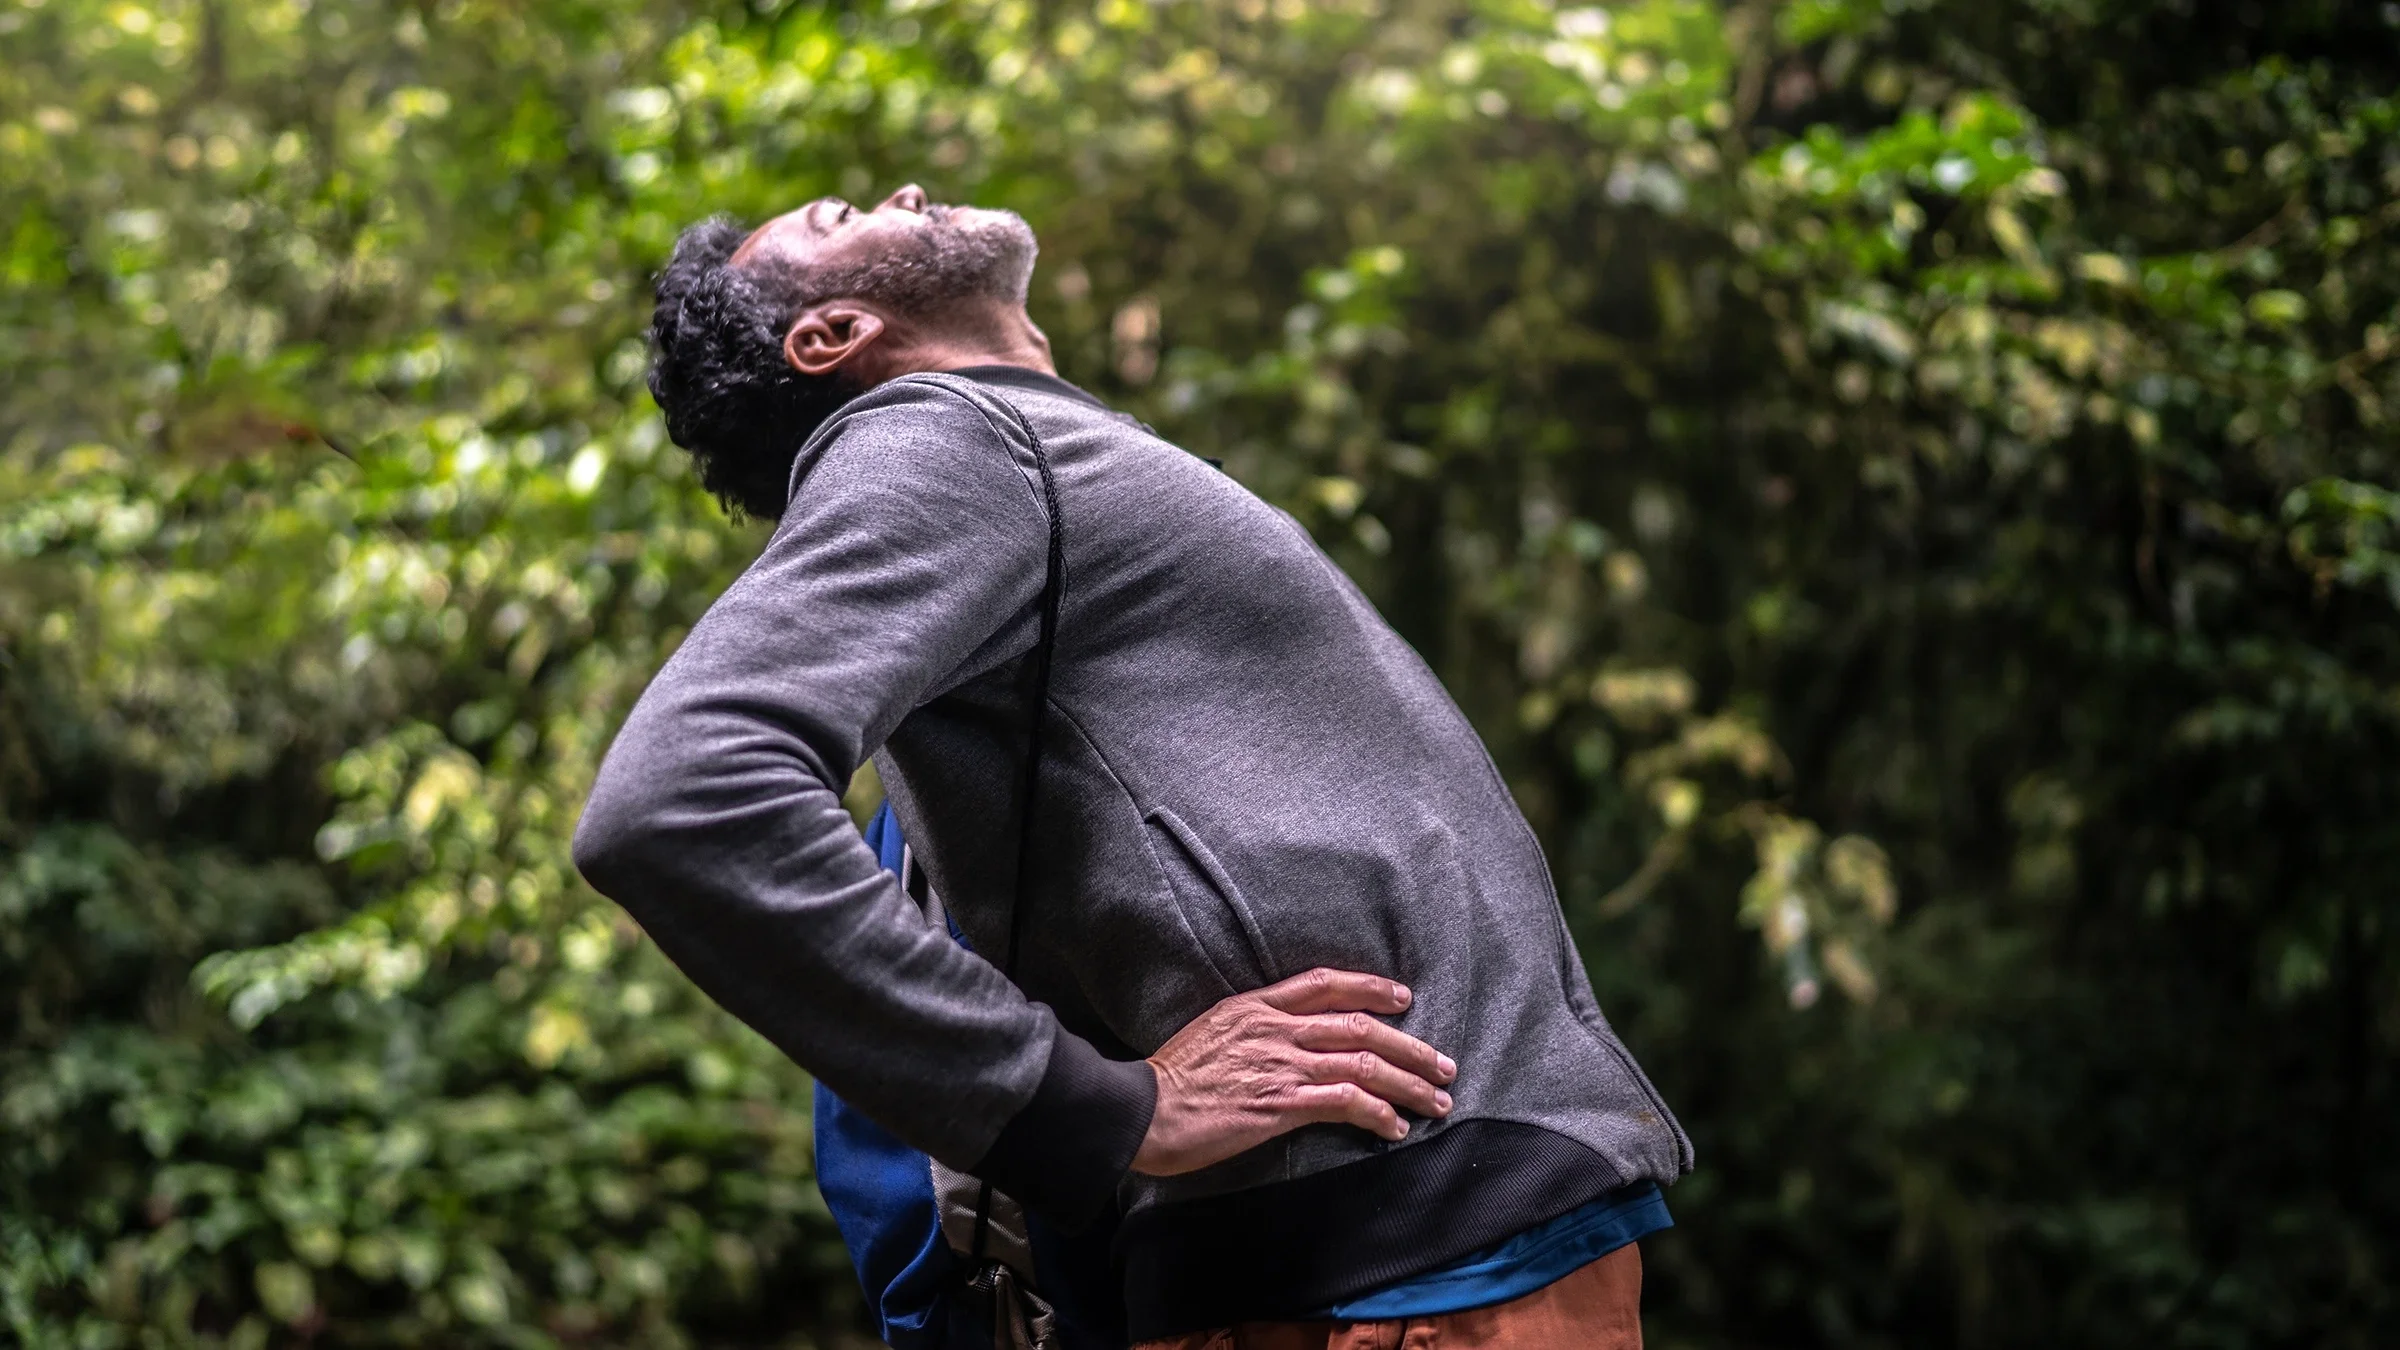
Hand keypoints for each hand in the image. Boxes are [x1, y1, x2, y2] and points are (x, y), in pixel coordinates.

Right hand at [1131, 967, 1457, 1176]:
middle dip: (1409, 1045)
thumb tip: (1281, 1039)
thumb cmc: (1168, 1080)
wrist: (1142, 1110)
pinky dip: (1377, 1113)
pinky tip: (1394, 1127)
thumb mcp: (1210, 1032)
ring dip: (1407, 1084)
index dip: (1369, 986)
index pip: (1323, 983)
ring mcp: (1280, 1065)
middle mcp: (1274, 1029)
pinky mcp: (1280, 1104)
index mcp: (1255, 1007)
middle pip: (1359, 1026)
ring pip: (1362, 1064)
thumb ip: (1250, 1029)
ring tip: (1435, 1101)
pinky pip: (1344, 1103)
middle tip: (1442, 1064)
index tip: (1403, 996)